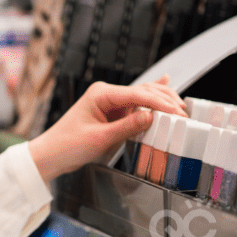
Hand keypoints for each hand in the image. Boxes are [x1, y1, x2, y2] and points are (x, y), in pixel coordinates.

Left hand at [28, 75, 186, 181]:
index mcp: (101, 94)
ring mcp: (109, 102)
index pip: (138, 94)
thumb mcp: (101, 138)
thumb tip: (152, 116)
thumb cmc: (69, 145)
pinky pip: (135, 103)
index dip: (159, 103)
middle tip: (184, 114)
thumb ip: (127, 127)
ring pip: (142, 96)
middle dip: (165, 100)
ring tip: (180, 108)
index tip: (177, 113)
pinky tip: (165, 82)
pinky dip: (151, 97)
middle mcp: (106, 94)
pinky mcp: (111, 112)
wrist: (52, 154)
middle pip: (143, 91)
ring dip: (161, 101)